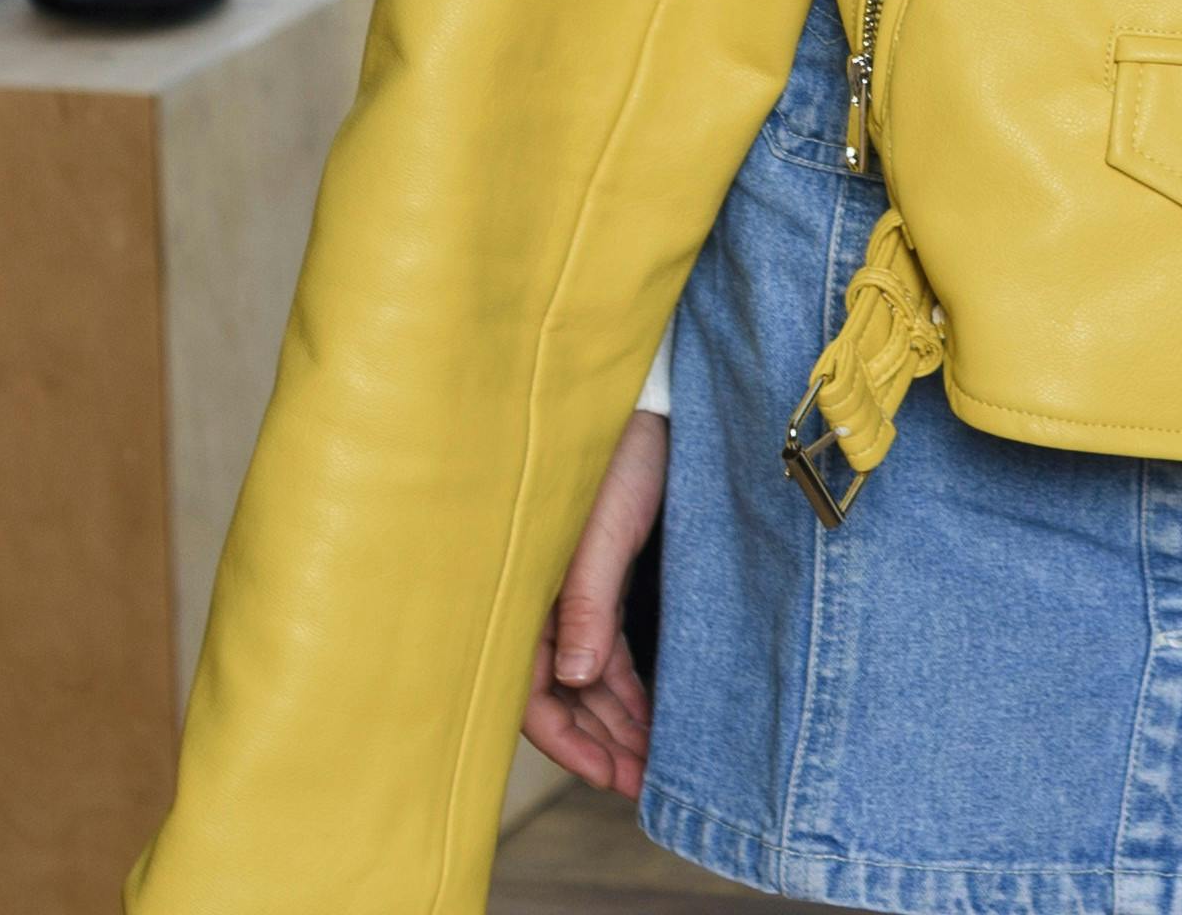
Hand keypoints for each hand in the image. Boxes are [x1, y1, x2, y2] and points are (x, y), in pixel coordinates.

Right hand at [522, 399, 664, 802]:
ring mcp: (571, 591)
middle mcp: (541, 598)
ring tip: (654, 763)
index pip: (531, 691)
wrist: (655, 396)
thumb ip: (586, 599)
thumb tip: (573, 679)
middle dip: (598, 746)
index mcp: (526, 587)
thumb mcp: (604, 526)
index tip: (612, 776)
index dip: (568, 742)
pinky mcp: (601, 578)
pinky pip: (606, 652)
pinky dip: (626, 689)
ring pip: (585, 680)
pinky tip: (651, 717)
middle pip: (559, 695)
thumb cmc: (622, 450)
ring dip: (615, 724)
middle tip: (644, 784)